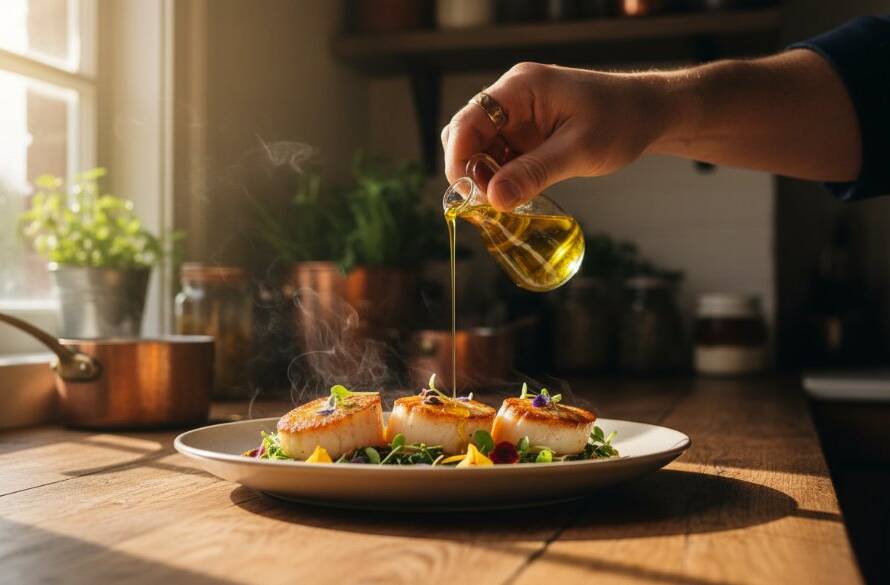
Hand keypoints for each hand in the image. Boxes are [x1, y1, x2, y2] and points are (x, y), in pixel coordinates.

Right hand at [441, 63, 666, 210]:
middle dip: (471, 170)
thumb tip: (493, 199)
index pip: (469, 120)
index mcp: (521, 88)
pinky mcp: (525, 135)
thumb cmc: (620, 121)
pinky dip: (501, 178)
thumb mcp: (578, 151)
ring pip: (480, 149)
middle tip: (488, 203)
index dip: (459, 157)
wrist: (648, 114)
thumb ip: (534, 173)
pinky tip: (514, 195)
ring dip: (485, 178)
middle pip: (467, 135)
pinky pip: (499, 157)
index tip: (466, 193)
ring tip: (503, 202)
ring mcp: (517, 117)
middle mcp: (512, 98)